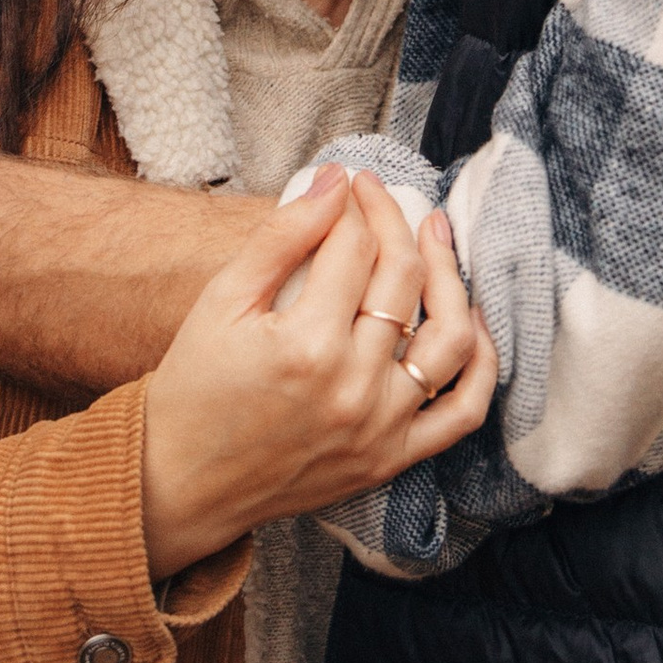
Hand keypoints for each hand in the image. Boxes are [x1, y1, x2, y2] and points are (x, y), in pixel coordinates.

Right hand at [139, 171, 494, 577]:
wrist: (180, 481)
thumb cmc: (194, 387)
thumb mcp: (222, 301)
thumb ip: (281, 237)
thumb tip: (335, 181)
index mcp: (306, 344)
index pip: (354, 247)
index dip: (355, 203)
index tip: (348, 184)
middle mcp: (353, 387)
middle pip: (403, 279)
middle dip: (395, 221)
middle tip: (381, 197)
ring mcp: (380, 428)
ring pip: (450, 337)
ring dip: (450, 277)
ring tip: (434, 239)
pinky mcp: (391, 459)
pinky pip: (464, 411)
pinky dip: (482, 364)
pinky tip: (471, 320)